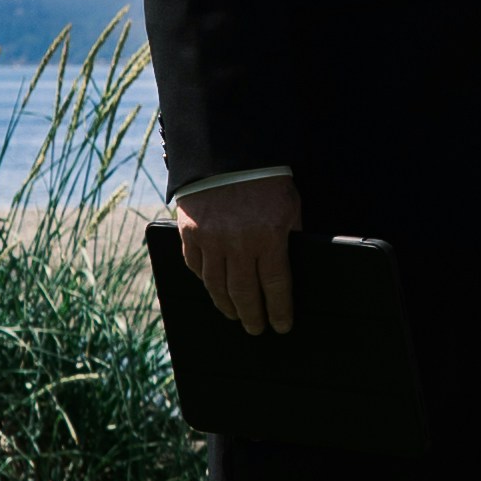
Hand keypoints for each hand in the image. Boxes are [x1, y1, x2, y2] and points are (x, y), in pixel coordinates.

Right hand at [174, 175, 302, 334]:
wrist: (228, 150)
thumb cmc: (266, 179)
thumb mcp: (290, 207)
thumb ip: (289, 237)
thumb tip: (291, 268)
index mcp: (269, 237)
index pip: (275, 286)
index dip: (279, 310)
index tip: (282, 326)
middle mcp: (238, 243)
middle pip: (243, 293)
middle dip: (251, 316)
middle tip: (255, 329)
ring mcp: (210, 239)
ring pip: (215, 285)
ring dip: (226, 305)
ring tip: (235, 314)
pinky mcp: (189, 232)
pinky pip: (194, 266)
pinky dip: (203, 280)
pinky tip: (212, 287)